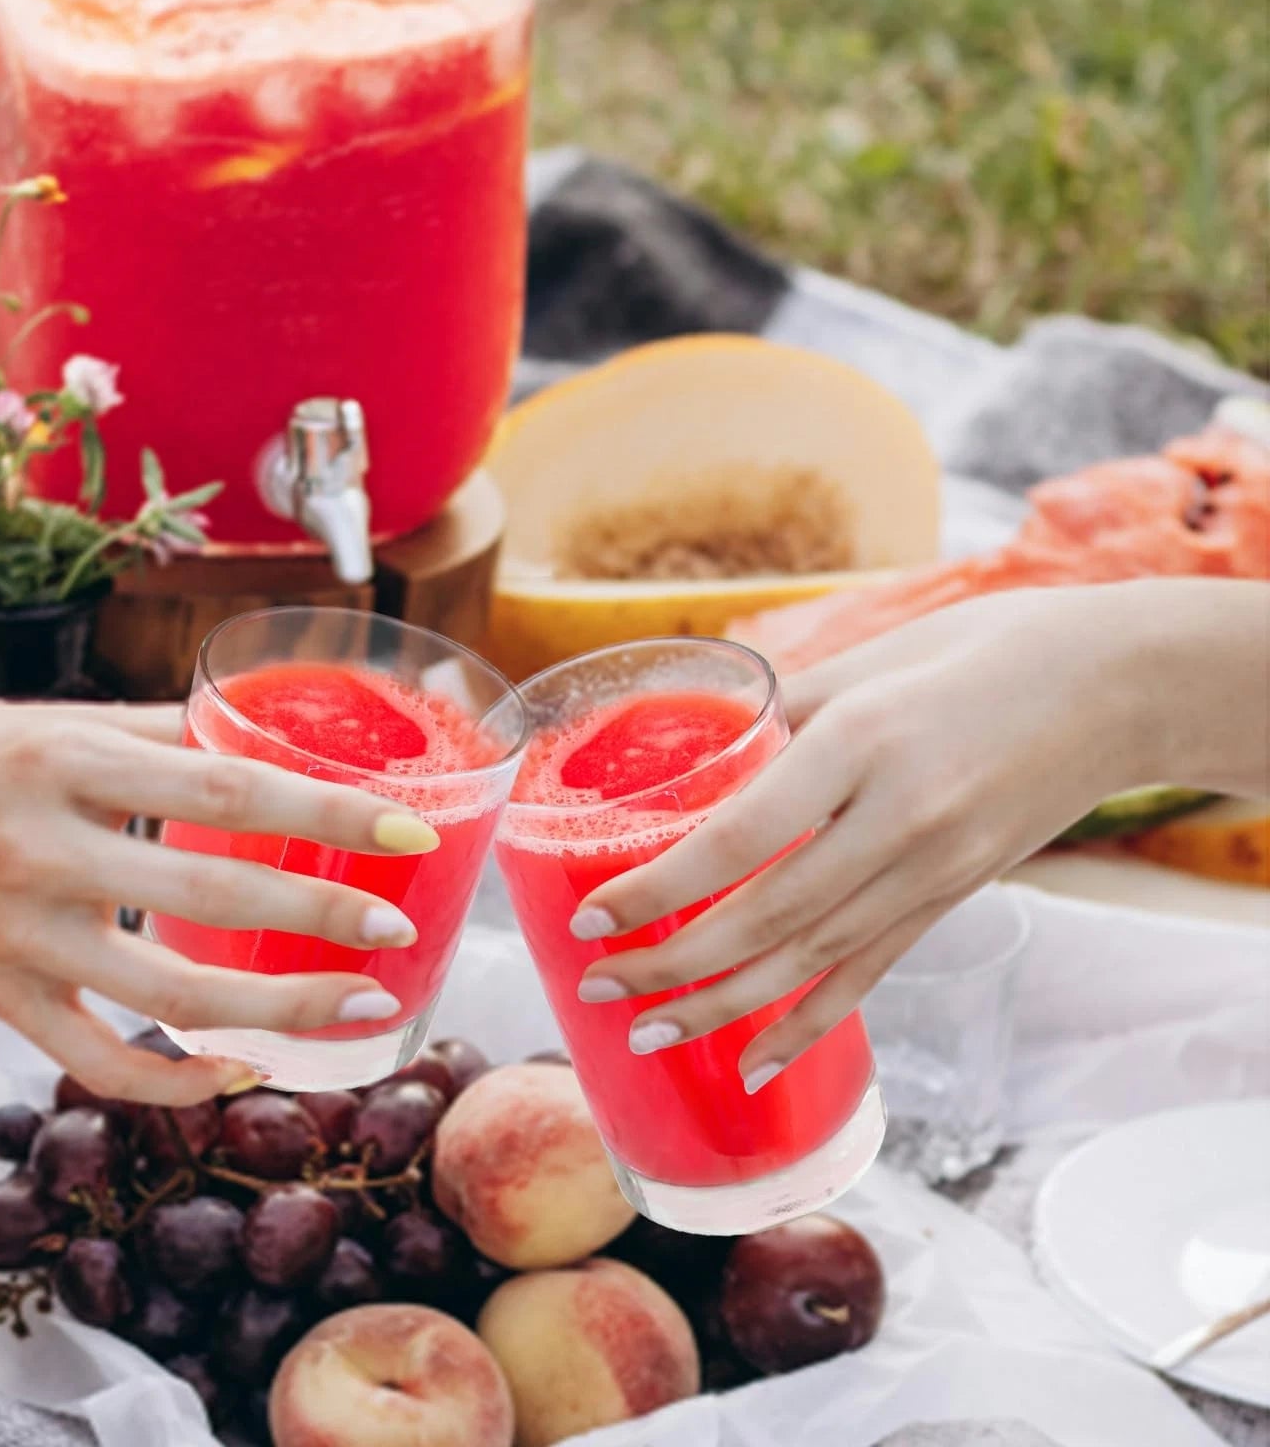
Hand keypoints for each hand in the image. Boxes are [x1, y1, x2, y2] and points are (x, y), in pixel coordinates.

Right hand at [0, 701, 438, 1103]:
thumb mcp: (43, 722)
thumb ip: (151, 732)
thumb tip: (251, 733)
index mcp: (68, 760)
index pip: (225, 787)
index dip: (325, 813)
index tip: (403, 828)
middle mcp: (45, 850)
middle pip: (211, 893)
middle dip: (321, 916)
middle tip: (397, 926)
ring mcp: (19, 937)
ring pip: (168, 995)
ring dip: (274, 1009)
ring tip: (355, 1007)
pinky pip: (97, 1059)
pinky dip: (173, 1080)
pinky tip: (237, 1070)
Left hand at [571, 586, 1165, 1090]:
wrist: (1115, 688)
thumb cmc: (982, 649)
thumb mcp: (871, 658)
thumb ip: (782, 706)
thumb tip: (697, 738)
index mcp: (862, 743)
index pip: (741, 838)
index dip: (661, 886)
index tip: (594, 912)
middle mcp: (896, 820)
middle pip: (765, 915)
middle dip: (671, 962)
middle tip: (598, 984)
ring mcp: (932, 871)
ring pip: (810, 959)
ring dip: (721, 1003)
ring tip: (647, 1028)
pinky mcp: (952, 899)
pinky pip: (870, 973)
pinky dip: (808, 1024)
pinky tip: (753, 1060)